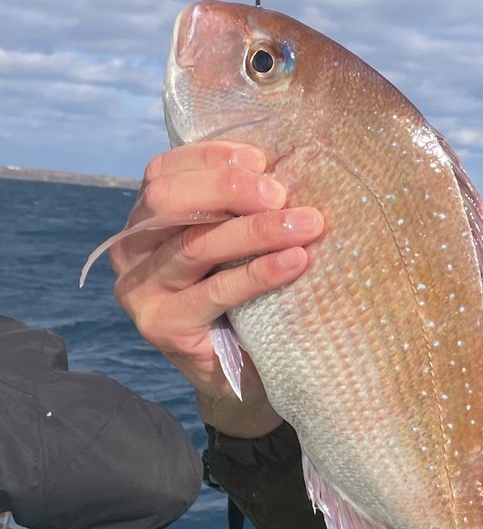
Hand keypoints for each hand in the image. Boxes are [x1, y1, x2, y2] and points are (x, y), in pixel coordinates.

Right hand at [110, 142, 324, 437]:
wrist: (239, 369)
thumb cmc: (241, 292)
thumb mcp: (234, 240)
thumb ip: (240, 205)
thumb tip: (286, 166)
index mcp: (144, 220)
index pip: (164, 172)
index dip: (211, 158)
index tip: (262, 160)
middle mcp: (130, 251)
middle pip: (169, 201)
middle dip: (229, 188)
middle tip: (281, 194)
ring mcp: (141, 291)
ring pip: (196, 245)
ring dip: (256, 230)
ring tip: (306, 224)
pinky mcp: (162, 327)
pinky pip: (216, 292)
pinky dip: (259, 274)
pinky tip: (295, 262)